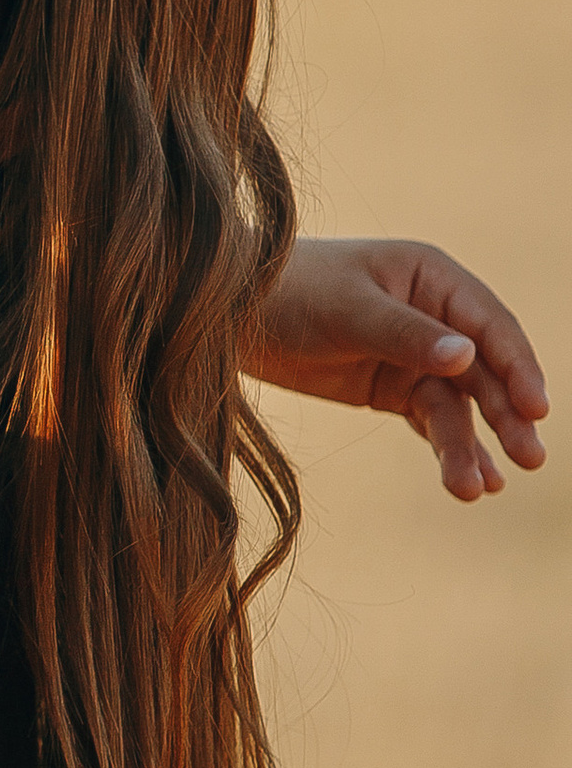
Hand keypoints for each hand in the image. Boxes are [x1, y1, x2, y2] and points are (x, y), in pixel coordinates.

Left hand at [250, 236, 548, 500]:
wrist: (231, 313)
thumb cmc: (290, 291)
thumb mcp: (348, 310)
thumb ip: (406, 334)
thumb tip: (468, 356)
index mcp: (432, 277)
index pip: (489, 325)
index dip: (517, 367)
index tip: (536, 409)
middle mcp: (433, 316)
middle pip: (483, 371)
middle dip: (507, 415)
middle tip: (532, 458)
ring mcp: (413, 356)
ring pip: (456, 405)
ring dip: (470, 445)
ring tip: (477, 490)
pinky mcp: (389, 389)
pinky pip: (429, 422)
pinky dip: (448, 450)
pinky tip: (471, 484)